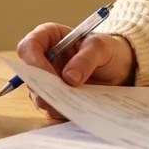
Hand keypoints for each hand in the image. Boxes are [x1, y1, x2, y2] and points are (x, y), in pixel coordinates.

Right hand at [16, 24, 135, 119]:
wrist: (120, 68)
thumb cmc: (108, 50)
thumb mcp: (102, 47)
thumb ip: (87, 58)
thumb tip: (69, 77)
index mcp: (50, 37)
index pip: (29, 46)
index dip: (33, 61)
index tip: (49, 76)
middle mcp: (44, 59)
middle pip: (29, 74)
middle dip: (42, 87)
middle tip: (59, 97)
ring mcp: (48, 79)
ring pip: (37, 93)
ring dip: (51, 101)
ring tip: (71, 104)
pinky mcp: (55, 96)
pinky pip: (50, 107)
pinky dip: (60, 110)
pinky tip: (75, 109)